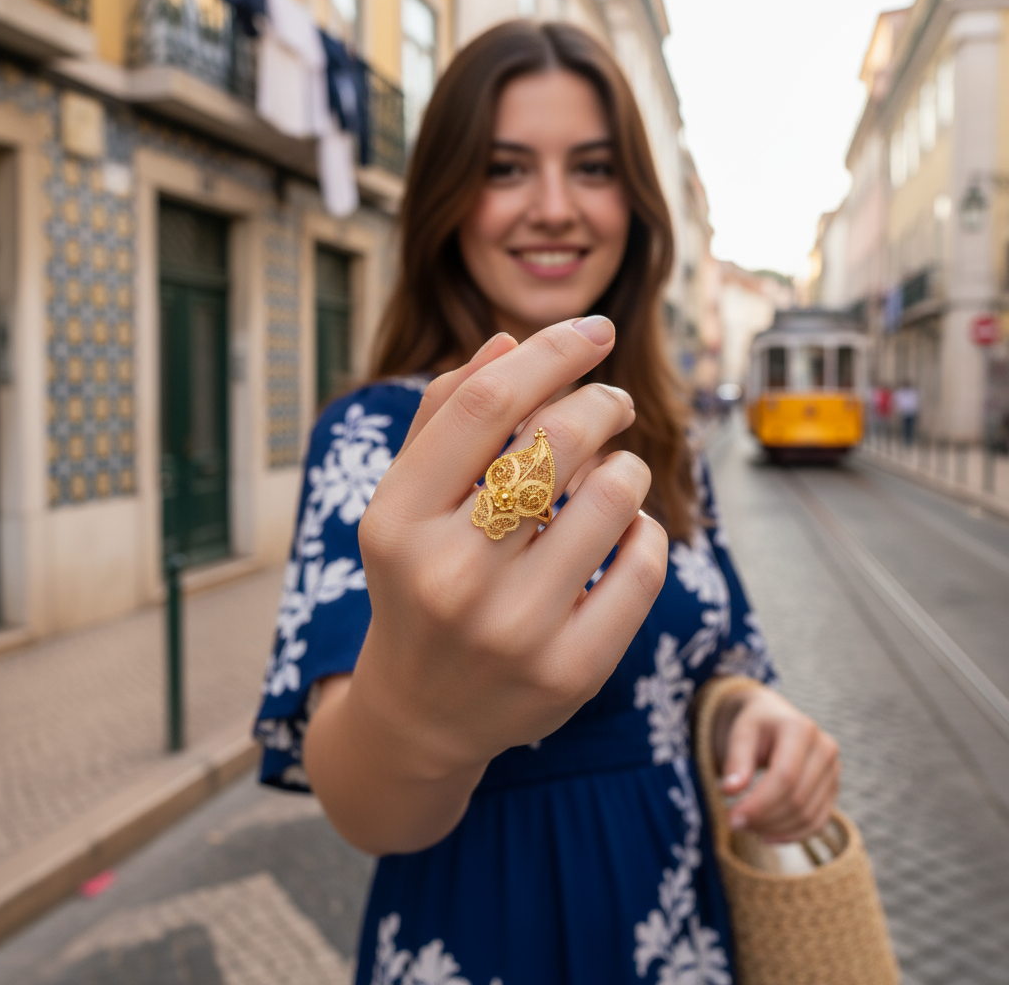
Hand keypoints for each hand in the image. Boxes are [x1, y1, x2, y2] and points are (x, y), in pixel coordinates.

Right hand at [352, 317, 668, 777]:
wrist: (421, 714)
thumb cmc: (417, 584)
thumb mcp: (404, 504)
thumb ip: (443, 418)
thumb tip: (507, 342)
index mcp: (397, 520)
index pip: (485, 401)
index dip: (551, 350)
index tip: (595, 329)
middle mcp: (449, 573)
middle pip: (558, 438)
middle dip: (605, 401)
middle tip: (614, 403)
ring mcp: (512, 629)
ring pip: (615, 495)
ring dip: (628, 465)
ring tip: (615, 472)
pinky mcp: (570, 670)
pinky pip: (645, 564)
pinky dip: (646, 529)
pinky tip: (625, 532)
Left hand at [715, 685, 839, 842]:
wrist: (774, 718)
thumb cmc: (754, 725)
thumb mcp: (740, 733)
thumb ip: (736, 760)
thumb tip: (729, 791)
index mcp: (801, 729)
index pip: (785, 777)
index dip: (759, 804)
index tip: (732, 819)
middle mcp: (825, 749)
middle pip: (797, 799)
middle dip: (764, 818)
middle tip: (734, 824)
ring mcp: (833, 771)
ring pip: (808, 815)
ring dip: (776, 829)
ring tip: (747, 827)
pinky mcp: (833, 789)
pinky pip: (818, 822)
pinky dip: (792, 835)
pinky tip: (767, 836)